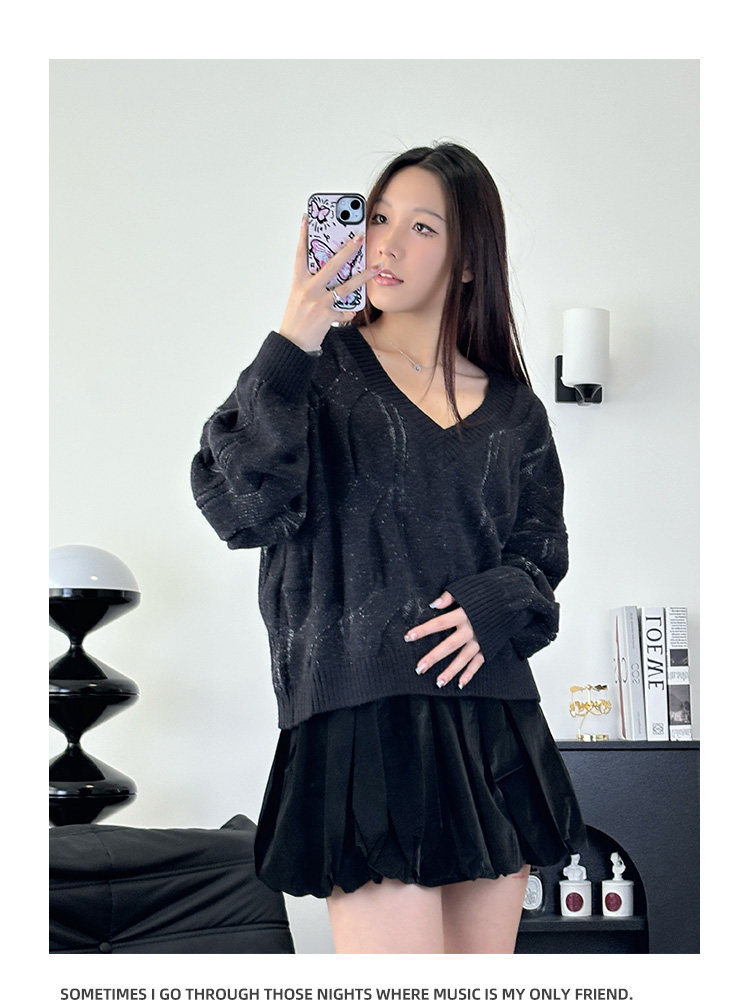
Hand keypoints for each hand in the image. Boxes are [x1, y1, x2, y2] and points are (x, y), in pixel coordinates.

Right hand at [278, 216, 383, 351]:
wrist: (292, 343)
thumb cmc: (297, 317)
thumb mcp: (299, 296)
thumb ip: (313, 282)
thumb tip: (332, 269)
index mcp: (299, 282)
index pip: (300, 254)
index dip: (303, 235)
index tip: (306, 218)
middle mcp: (308, 289)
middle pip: (331, 265)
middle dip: (348, 250)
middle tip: (360, 236)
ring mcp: (318, 303)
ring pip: (346, 286)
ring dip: (364, 276)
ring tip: (377, 267)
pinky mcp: (326, 316)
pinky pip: (345, 310)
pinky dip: (350, 310)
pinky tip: (354, 309)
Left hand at [403, 591, 485, 689]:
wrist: (511, 599)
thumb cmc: (485, 592)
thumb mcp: (466, 590)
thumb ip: (449, 596)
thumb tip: (433, 605)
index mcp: (464, 614)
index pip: (440, 623)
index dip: (424, 630)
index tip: (409, 637)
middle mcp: (471, 629)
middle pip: (449, 645)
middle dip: (434, 657)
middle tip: (419, 668)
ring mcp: (481, 640)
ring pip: (463, 659)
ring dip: (451, 671)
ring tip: (438, 683)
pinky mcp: (488, 647)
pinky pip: (478, 663)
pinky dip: (470, 674)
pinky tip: (460, 684)